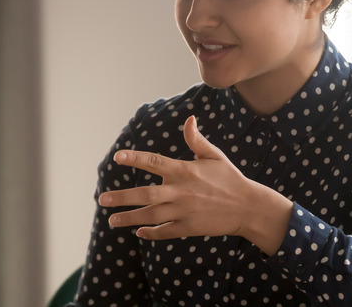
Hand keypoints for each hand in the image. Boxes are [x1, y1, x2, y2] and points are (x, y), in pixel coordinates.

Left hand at [98, 116, 292, 254]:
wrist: (248, 208)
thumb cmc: (229, 178)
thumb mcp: (214, 156)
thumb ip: (196, 139)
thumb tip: (189, 119)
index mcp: (184, 170)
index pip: (154, 162)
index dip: (135, 159)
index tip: (117, 157)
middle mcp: (181, 192)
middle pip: (146, 194)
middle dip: (122, 197)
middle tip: (102, 199)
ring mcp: (184, 212)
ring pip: (151, 216)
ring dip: (130, 218)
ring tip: (112, 220)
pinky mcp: (189, 228)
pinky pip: (165, 231)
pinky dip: (151, 233)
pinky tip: (138, 231)